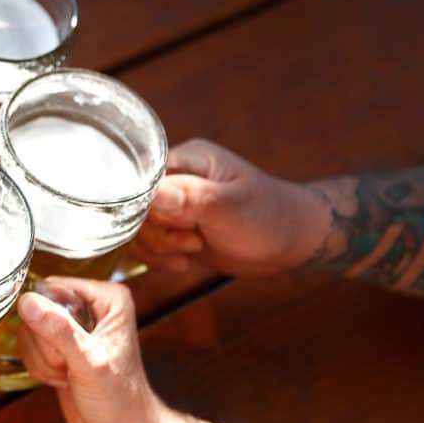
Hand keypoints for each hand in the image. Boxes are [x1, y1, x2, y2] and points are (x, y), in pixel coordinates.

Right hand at [16, 277, 163, 422]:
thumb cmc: (121, 402)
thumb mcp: (90, 364)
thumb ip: (59, 332)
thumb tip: (28, 303)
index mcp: (107, 297)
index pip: (51, 288)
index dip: (48, 320)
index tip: (66, 348)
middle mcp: (91, 306)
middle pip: (37, 308)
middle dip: (45, 345)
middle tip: (69, 365)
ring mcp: (75, 325)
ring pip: (29, 328)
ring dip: (42, 359)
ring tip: (68, 374)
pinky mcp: (61, 344)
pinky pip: (29, 344)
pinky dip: (39, 366)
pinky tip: (62, 378)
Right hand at [129, 139, 329, 275]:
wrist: (290, 241)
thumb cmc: (268, 215)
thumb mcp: (230, 206)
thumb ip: (191, 198)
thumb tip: (151, 195)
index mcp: (184, 159)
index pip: (139, 181)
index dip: (146, 208)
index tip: (175, 226)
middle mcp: (172, 179)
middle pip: (133, 208)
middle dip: (158, 234)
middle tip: (192, 241)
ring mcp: (171, 205)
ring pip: (137, 229)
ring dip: (159, 249)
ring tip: (193, 250)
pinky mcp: (173, 229)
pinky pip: (146, 244)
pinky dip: (159, 258)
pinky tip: (184, 263)